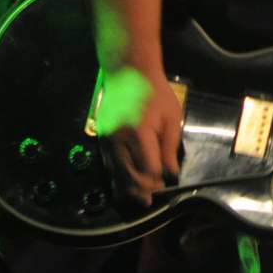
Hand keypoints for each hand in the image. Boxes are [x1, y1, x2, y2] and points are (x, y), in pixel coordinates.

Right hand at [93, 65, 183, 206]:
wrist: (127, 72)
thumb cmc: (155, 93)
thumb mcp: (171, 117)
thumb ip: (169, 148)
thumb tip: (171, 174)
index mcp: (139, 133)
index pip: (148, 170)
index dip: (156, 183)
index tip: (165, 188)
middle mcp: (119, 140)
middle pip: (129, 176)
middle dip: (142, 190)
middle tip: (151, 200)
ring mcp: (107, 140)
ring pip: (116, 174)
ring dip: (128, 188)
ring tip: (140, 200)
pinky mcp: (101, 139)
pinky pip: (109, 165)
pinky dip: (118, 177)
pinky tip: (126, 185)